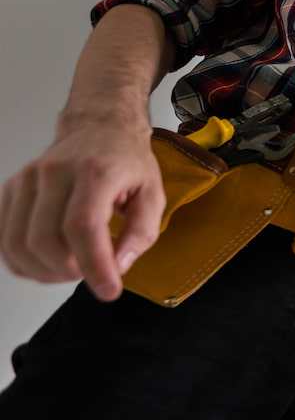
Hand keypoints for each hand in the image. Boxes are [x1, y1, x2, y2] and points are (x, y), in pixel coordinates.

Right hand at [0, 119, 164, 301]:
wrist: (100, 128)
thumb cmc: (127, 163)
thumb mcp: (153, 195)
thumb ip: (141, 233)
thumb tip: (117, 267)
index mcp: (96, 171)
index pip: (83, 226)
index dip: (93, 265)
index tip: (108, 291)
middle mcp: (55, 171)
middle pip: (45, 239)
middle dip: (69, 271)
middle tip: (93, 275)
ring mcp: (28, 179)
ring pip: (18, 242)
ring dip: (45, 271)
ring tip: (73, 271)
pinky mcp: (12, 189)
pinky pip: (5, 237)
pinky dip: (24, 262)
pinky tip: (49, 265)